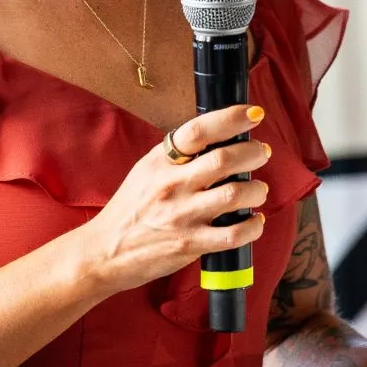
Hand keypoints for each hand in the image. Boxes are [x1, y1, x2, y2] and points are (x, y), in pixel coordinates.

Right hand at [83, 104, 270, 293]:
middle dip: (253, 153)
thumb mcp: (145, 173)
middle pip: (224, 159)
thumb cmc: (129, 211)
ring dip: (257, 190)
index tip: (252, 115)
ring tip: (258, 190)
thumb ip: (176, 158)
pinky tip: (254, 221)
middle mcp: (171, 185)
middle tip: (261, 153)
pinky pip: (234, 234)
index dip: (230, 119)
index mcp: (160, 162)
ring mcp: (181, 215)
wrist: (105, 252)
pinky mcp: (190, 244)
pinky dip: (253, 226)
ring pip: (235, 194)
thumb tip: (218, 142)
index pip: (198, 131)